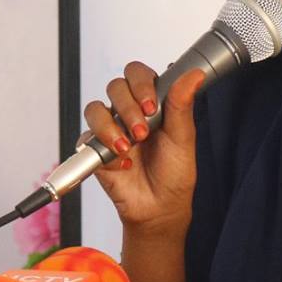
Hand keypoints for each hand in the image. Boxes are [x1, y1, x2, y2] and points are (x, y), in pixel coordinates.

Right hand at [82, 63, 205, 235]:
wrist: (160, 207)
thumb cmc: (174, 173)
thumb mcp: (183, 138)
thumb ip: (182, 104)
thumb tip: (194, 75)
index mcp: (152, 102)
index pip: (138, 74)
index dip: (141, 83)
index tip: (151, 104)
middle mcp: (129, 111)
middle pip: (115, 87)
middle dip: (128, 108)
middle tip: (142, 132)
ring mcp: (111, 128)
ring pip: (95, 109)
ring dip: (110, 127)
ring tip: (128, 148)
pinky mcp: (96, 149)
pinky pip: (86, 138)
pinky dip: (103, 150)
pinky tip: (123, 164)